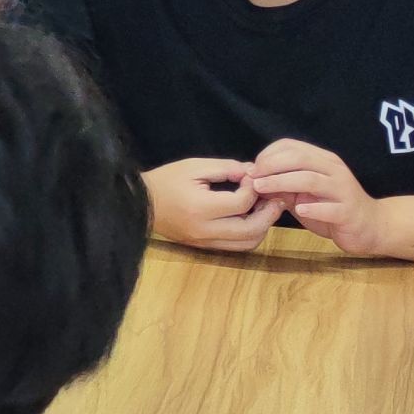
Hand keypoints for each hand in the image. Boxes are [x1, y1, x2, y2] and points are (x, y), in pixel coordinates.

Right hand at [143, 155, 280, 251]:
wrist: (138, 203)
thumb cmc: (165, 180)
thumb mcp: (194, 166)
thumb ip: (226, 168)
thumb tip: (252, 173)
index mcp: (200, 207)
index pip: (241, 203)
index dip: (254, 189)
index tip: (252, 177)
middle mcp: (205, 230)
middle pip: (251, 230)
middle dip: (269, 214)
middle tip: (275, 198)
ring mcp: (204, 242)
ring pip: (247, 243)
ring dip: (262, 227)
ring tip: (265, 209)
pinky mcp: (204, 247)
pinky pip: (235, 246)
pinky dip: (249, 234)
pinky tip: (250, 218)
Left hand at [244, 138, 393, 257]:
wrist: (370, 226)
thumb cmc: (331, 208)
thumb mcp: (303, 194)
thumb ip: (281, 184)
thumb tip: (251, 178)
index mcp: (322, 161)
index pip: (292, 146)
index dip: (268, 154)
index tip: (251, 168)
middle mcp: (334, 170)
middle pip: (300, 159)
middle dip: (271, 166)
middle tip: (252, 177)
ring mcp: (343, 190)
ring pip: (311, 180)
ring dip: (282, 182)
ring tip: (262, 189)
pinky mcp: (349, 212)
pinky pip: (331, 208)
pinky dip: (313, 208)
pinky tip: (299, 210)